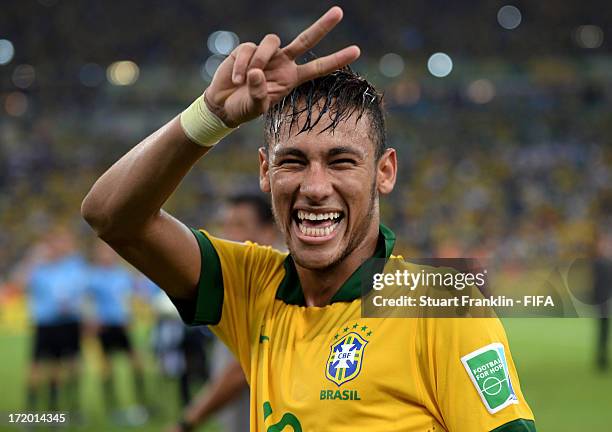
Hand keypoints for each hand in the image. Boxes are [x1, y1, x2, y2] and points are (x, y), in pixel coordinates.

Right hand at [204, 6, 359, 126]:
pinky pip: (248, 50)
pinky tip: (236, 79)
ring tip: (247, 78)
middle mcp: (283, 62)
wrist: (223, 104)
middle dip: (323, 26)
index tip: (357, 50)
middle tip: (340, 12)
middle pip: (306, 40)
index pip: (318, 68)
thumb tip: (256, 72)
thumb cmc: (244, 108)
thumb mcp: (256, 107)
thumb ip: (259, 93)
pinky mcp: (247, 49)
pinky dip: (240, 66)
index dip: (336, 59)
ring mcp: (266, 54)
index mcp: (292, 78)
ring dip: (260, 59)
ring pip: (271, 42)